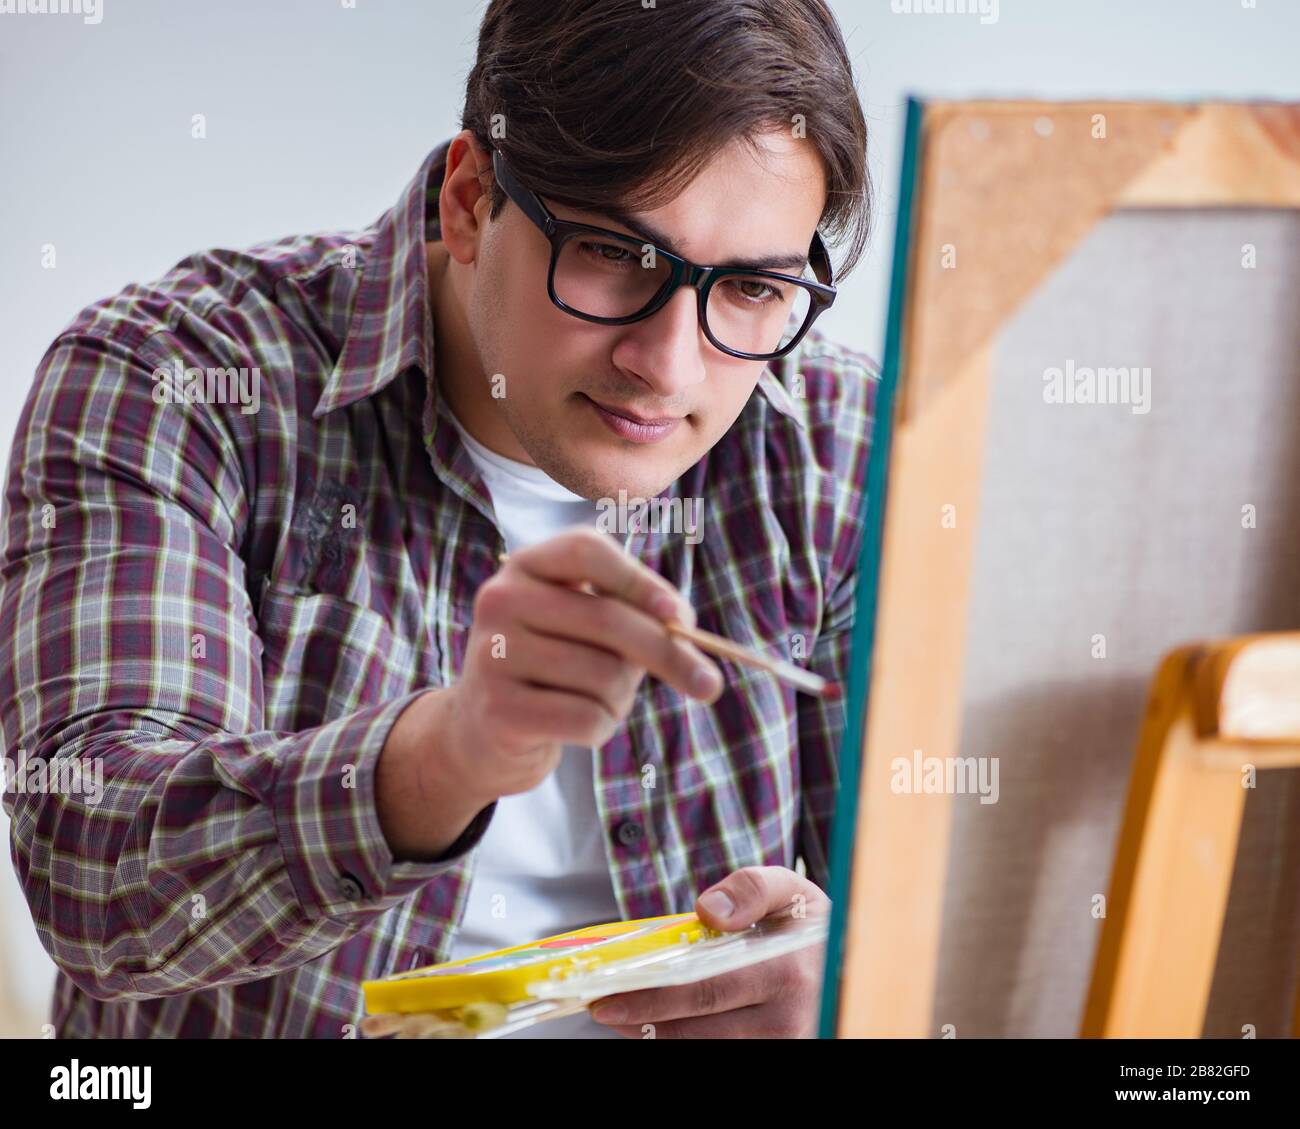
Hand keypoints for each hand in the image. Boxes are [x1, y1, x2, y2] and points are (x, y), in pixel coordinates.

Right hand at [445, 527, 723, 803]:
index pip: (587, 552)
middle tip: (710, 685)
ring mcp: (492, 654)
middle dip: (670, 656)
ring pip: (604, 676)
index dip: (639, 581)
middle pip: (608, 619)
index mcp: (525, 567)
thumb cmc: (555, 668)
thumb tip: (687, 633)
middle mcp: (500, 600)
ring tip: (597, 700)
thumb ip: (636, 619)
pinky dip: (602, 729)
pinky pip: (587, 719)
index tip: (681, 617)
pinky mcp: (498, 709)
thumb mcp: (588, 629)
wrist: (483, 730)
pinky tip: (577, 726)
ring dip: (622, 699)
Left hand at [589, 866, 829, 1037]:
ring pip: (705, 1049)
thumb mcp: (791, 890)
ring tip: (627, 1017)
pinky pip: (721, 1055)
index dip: (650, 999)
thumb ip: (751, 887)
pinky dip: (686, 1041)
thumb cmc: (815, 926)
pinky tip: (664, 1026)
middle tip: (605, 1009)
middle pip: (696, 1031)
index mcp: (786, 974)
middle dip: (643, 1021)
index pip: (703, 992)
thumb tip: (709, 910)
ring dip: (659, 1036)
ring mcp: (785, 1047)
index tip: (608, 997)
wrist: (856, 965)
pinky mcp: (779, 1056)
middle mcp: (787, 1023)